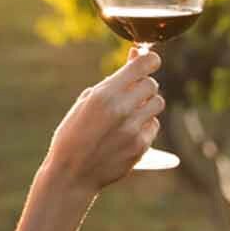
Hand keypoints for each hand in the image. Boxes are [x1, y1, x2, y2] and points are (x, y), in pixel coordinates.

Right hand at [43, 47, 163, 194]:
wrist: (71, 174)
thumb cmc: (74, 133)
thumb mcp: (86, 102)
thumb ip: (111, 81)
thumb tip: (135, 56)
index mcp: (104, 94)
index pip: (142, 66)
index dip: (150, 60)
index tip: (150, 61)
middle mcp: (121, 109)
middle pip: (152, 84)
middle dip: (144, 85)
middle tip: (133, 93)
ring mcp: (133, 129)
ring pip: (157, 104)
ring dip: (147, 104)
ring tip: (130, 113)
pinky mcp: (141, 146)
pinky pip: (154, 125)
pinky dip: (145, 125)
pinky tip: (128, 132)